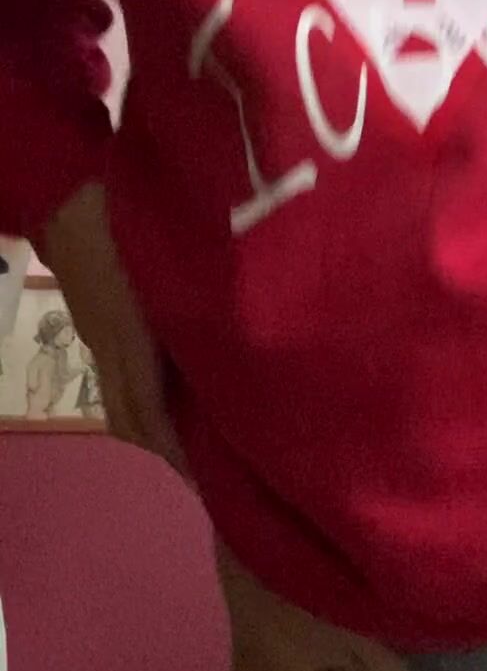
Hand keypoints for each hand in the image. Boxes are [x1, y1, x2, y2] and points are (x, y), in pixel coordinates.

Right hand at [40, 183, 190, 482]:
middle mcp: (110, 347)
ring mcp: (98, 338)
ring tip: (193, 446)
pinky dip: (143, 402)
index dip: (175, 451)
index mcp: (132, 336)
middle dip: (166, 451)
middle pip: (130, 419)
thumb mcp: (173, 263)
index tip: (208, 477)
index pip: (148, 412)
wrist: (64, 193)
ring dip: (152, 430)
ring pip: (119, 403)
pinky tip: (171, 399)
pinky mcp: (96, 327)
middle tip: (209, 473)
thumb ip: (202, 306)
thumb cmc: (127, 221)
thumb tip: (239, 344)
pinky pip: (116, 380)